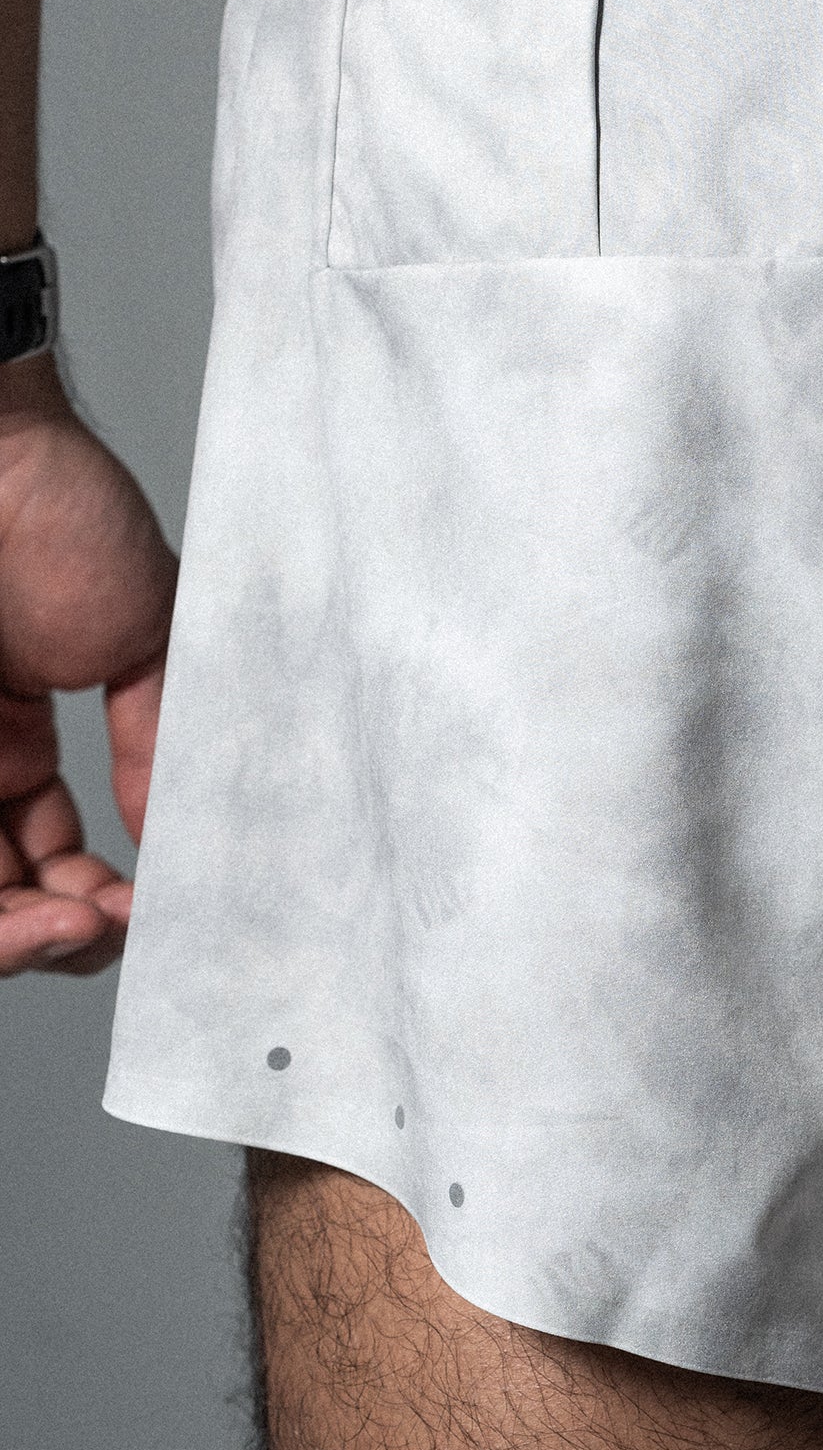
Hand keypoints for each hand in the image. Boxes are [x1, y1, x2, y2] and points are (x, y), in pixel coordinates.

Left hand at [0, 358, 174, 977]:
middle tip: (108, 929)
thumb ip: (156, 738)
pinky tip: (50, 907)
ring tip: (81, 925)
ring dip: (24, 934)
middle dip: (56, 934)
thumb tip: (178, 834)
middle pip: (0, 893)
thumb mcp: (142, 637)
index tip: (147, 906)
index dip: (94, 900)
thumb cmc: (59, 514)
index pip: (48, 855)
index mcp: (12, 740)